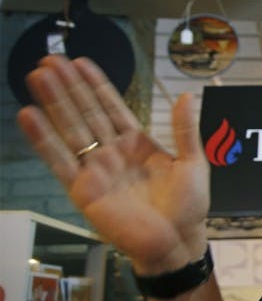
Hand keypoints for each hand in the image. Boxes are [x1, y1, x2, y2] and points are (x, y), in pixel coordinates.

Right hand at [17, 56, 209, 272]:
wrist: (179, 241)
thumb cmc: (189, 206)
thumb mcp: (194, 163)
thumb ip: (185, 130)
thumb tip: (186, 95)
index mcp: (138, 143)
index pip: (112, 107)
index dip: (95, 85)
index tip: (80, 62)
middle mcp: (113, 153)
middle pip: (86, 112)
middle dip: (69, 86)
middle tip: (50, 59)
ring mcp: (96, 170)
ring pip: (70, 130)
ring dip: (54, 103)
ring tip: (37, 76)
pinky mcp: (84, 190)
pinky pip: (60, 161)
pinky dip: (43, 139)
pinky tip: (29, 116)